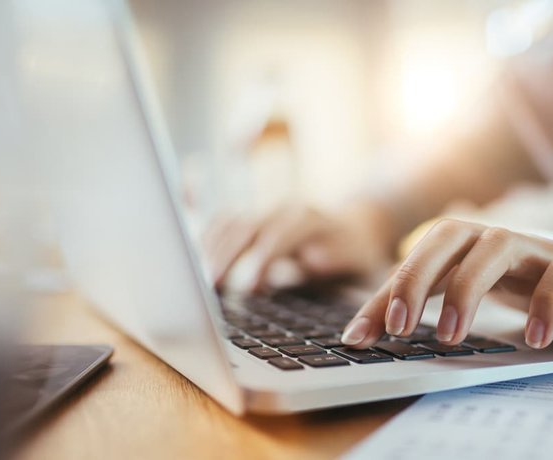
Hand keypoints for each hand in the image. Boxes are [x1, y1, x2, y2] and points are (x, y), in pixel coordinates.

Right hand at [203, 204, 392, 290]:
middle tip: (210, 287)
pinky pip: (222, 225)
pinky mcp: (253, 222)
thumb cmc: (359, 254)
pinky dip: (205, 242)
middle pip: (246, 226)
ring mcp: (266, 213)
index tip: (249, 285)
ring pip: (230, 224)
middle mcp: (284, 210)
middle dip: (226, 256)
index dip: (262, 258)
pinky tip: (193, 264)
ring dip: (211, 251)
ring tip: (198, 283)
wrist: (359, 227)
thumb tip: (311, 260)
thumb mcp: (359, 259)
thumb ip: (337, 259)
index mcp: (311, 219)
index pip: (279, 234)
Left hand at [340, 219, 552, 348]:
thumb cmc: (534, 287)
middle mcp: (497, 239)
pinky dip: (546, 303)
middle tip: (399, 328)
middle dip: (416, 278)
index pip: (415, 259)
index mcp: (467, 244)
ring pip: (497, 247)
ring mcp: (538, 249)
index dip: (383, 296)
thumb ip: (425, 305)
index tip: (358, 337)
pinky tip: (533, 337)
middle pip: (448, 236)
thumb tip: (364, 330)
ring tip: (450, 335)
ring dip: (468, 289)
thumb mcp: (475, 295)